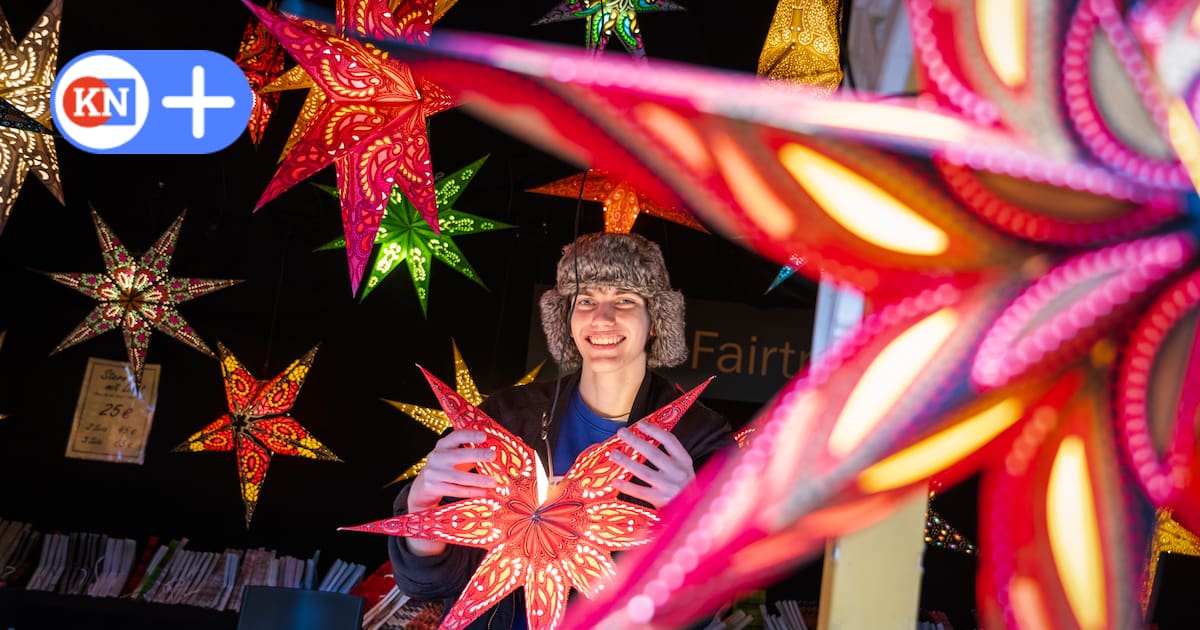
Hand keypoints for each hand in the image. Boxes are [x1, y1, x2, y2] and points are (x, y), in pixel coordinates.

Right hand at [405, 430, 495, 555]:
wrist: (422, 488)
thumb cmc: (445, 469)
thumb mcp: (453, 457)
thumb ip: (470, 452)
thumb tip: (497, 450)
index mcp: (442, 445)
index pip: (456, 436)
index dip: (470, 435)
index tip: (485, 436)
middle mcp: (436, 457)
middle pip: (458, 455)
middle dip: (477, 455)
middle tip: (493, 455)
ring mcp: (433, 473)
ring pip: (459, 477)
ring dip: (478, 479)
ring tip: (493, 482)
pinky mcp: (433, 487)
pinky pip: (456, 490)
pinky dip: (471, 492)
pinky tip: (484, 493)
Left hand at [610, 424, 694, 508]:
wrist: (695, 510)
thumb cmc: (685, 488)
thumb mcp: (684, 470)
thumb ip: (669, 457)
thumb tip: (643, 442)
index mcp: (684, 461)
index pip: (669, 441)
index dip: (654, 431)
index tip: (641, 424)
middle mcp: (678, 472)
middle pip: (653, 453)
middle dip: (636, 441)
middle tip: (622, 433)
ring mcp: (669, 486)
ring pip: (644, 472)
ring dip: (627, 462)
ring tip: (614, 454)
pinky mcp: (661, 500)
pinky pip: (640, 491)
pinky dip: (627, 486)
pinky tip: (616, 481)